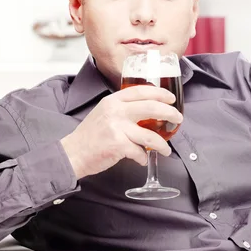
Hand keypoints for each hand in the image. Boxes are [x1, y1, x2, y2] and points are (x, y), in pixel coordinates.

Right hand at [60, 85, 182, 179]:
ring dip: (162, 144)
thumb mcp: (103, 113)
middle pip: (152, 108)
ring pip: (150, 135)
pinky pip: (139, 152)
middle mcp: (116, 111)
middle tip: (177, 118)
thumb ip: (122, 109)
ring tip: (166, 149)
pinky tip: (142, 159)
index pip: (141, 91)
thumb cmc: (90, 136)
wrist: (73, 153)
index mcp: (113, 101)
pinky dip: (143, 158)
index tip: (171, 98)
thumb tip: (146, 112)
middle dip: (170, 113)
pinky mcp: (118, 145)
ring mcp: (117, 128)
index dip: (159, 93)